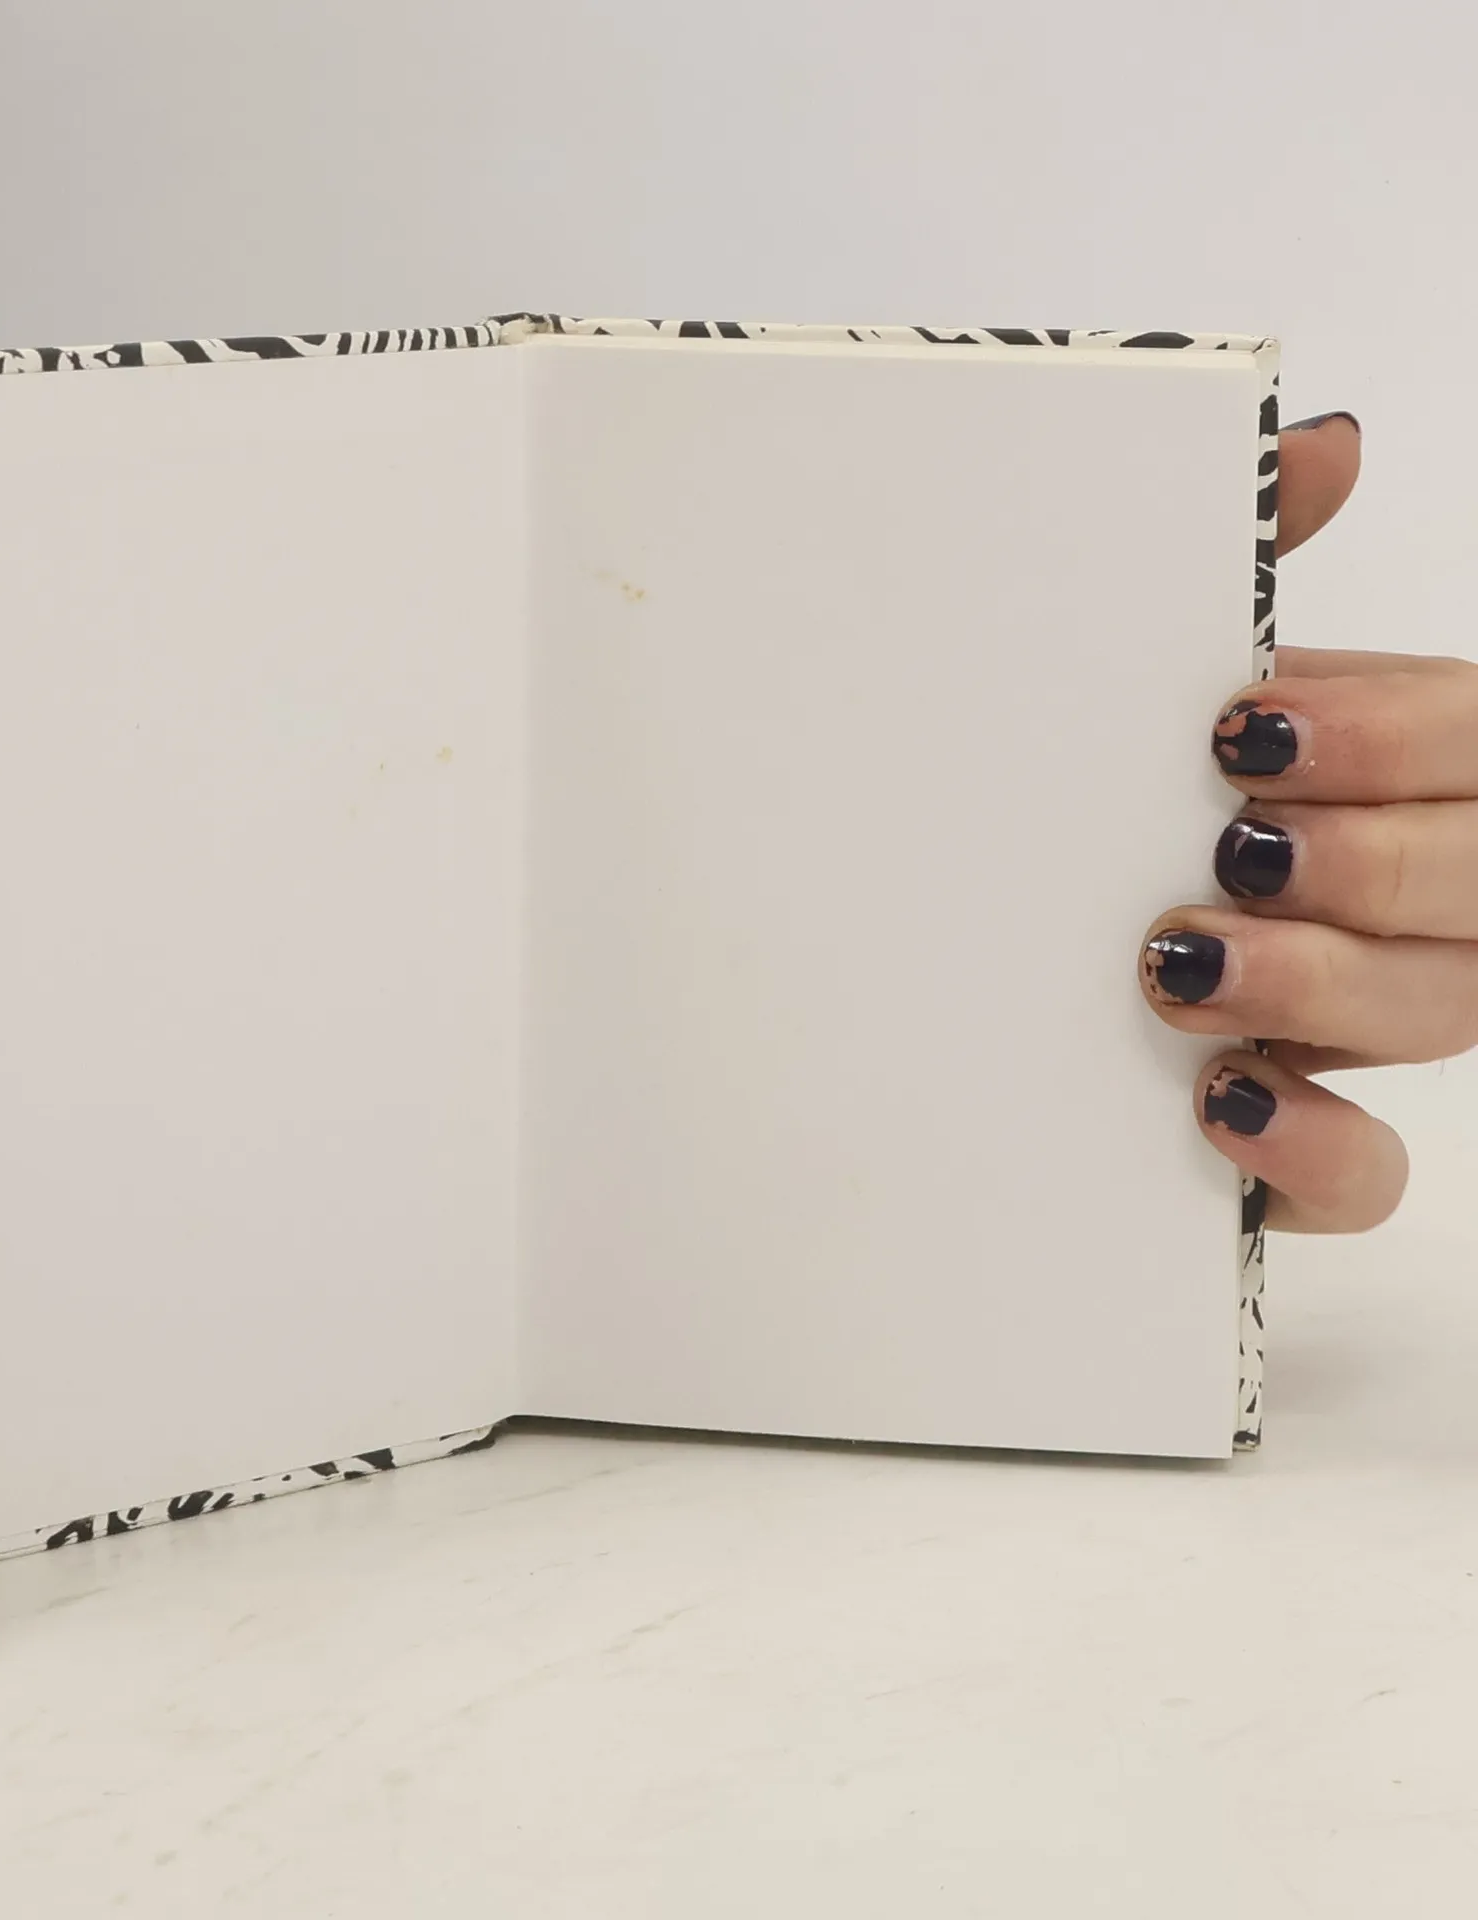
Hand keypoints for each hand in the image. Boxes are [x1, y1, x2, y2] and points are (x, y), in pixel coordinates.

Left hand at [1141, 410, 1462, 1231]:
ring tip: (1186, 961)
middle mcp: (1408, 890)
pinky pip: (1366, 1177)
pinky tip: (1228, 1106)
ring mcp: (1365, 1022)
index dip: (1398, 735)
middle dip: (1376, 858)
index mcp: (1396, 765)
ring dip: (1327, 983)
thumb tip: (1326, 438)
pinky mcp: (1302, 1139)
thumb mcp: (1165, 678)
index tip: (1248, 725)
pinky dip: (1318, 1151)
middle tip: (1235, 843)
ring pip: (1448, 1012)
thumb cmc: (1113, 794)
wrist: (969, 935)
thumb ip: (1253, 561)